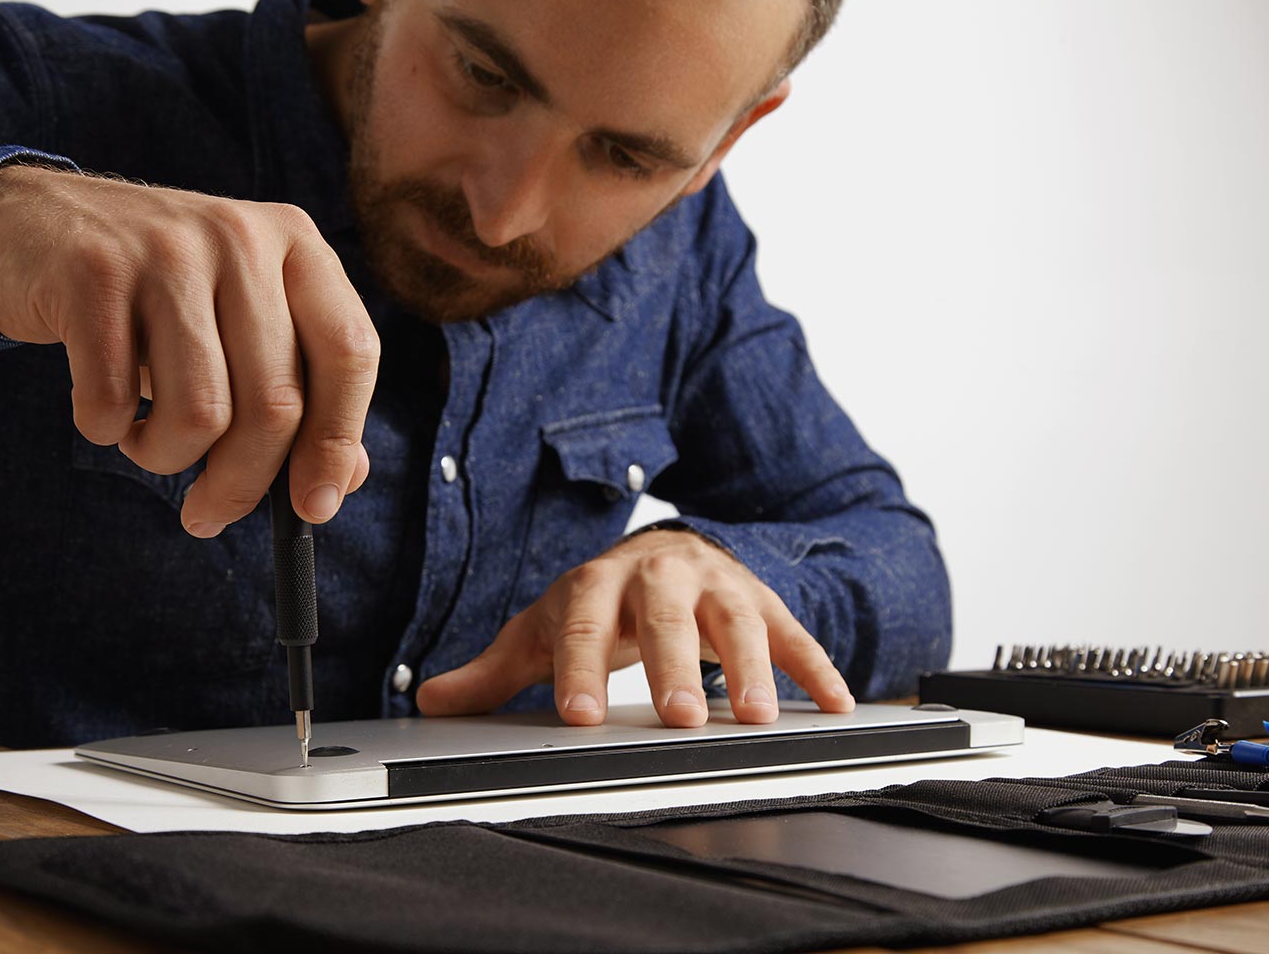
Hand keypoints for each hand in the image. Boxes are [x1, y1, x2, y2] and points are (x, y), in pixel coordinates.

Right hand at [0, 164, 379, 534]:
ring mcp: (168, 248)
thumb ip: (301, 394)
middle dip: (243, 482)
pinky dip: (108, 430)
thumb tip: (343, 481)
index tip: (314, 509)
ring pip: (200, 413)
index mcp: (299, 246)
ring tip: (147, 441)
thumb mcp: (243, 327)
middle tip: (210, 514)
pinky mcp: (93, 271)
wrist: (36, 222)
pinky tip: (104, 412)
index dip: (337, 442)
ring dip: (168, 457)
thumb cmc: (160, 297)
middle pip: (276, 402)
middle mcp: (243, 237)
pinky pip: (114, 399)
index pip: (351, 354)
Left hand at [416, 529, 856, 726]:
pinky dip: (817, 667)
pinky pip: (794, 632)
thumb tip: (431, 702)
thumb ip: (498, 670)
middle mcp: (660, 575)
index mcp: (599, 584)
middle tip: (678, 717)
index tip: (578, 715)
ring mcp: (717, 585)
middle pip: (667, 617)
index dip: (582, 668)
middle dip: (674, 666)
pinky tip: (837, 705)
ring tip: (758, 718)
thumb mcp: (548, 628)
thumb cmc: (603, 602)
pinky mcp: (762, 600)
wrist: (668, 550)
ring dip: (751, 667)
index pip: (586, 624)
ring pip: (736, 621)